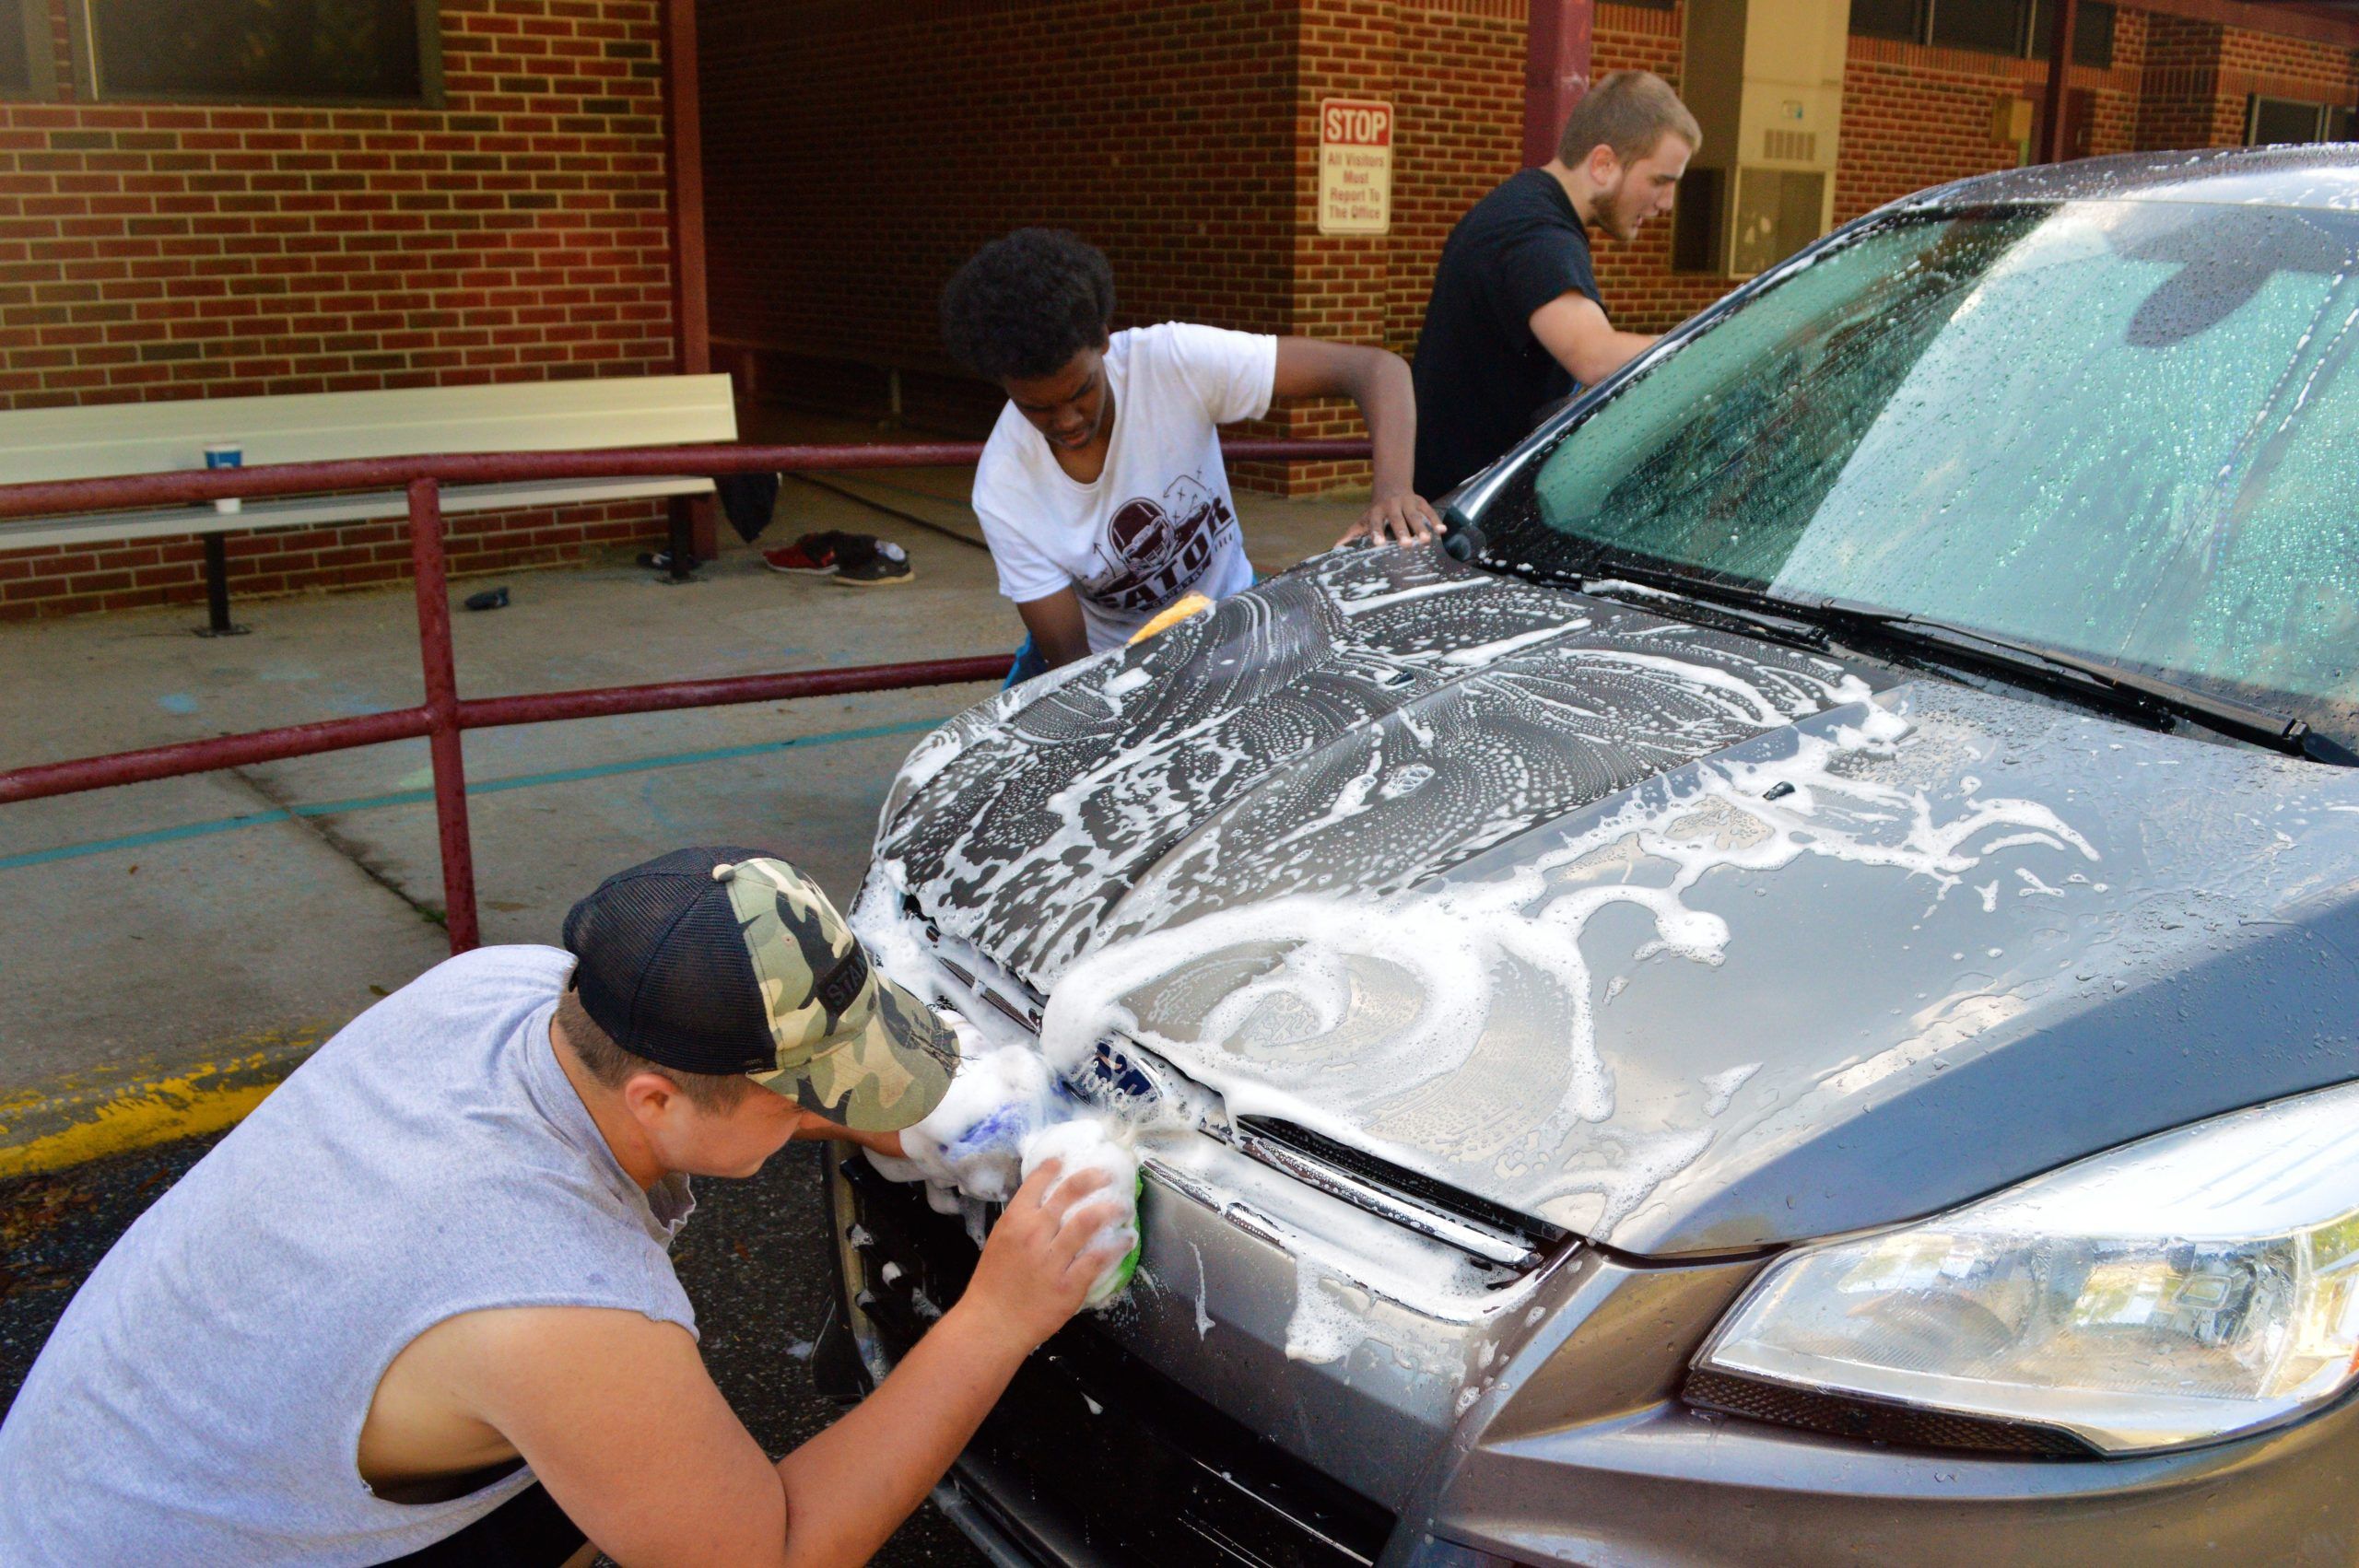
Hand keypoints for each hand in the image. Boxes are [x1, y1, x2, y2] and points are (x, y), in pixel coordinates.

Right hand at [958, 1158, 1126, 1353]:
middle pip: (1070, 1193)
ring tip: (1123, 1205)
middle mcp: (1035, 1233)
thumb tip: (1045, 1207)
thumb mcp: (1000, 1243)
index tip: (1066, 1160)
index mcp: (1015, 1221)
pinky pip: (1098, 1258)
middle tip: (1108, 1174)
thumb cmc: (993, 1285)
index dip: (1053, 1167)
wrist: (993, 1324)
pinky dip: (1116, 1246)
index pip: (1037, 1183)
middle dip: (1092, 1178)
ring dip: (1110, 1209)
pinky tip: (1126, 1239)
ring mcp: (1053, 1258)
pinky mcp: (1070, 1283)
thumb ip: (1022, 1223)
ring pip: (1088, 1221)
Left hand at [1336, 490, 1440, 546]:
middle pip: (1397, 519)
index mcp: (1377, 512)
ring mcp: (1407, 503)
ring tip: (1425, 541)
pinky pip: (1429, 511)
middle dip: (1402, 531)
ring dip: (1420, 528)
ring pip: (1414, 516)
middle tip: (1406, 545)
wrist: (1391, 486)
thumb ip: (1353, 534)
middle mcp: (1392, 506)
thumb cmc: (1376, 511)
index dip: (1377, 532)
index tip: (1379, 544)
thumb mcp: (1364, 520)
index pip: (1376, 523)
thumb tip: (1337, 548)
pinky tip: (1442, 531)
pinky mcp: (1420, 502)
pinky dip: (1435, 520)